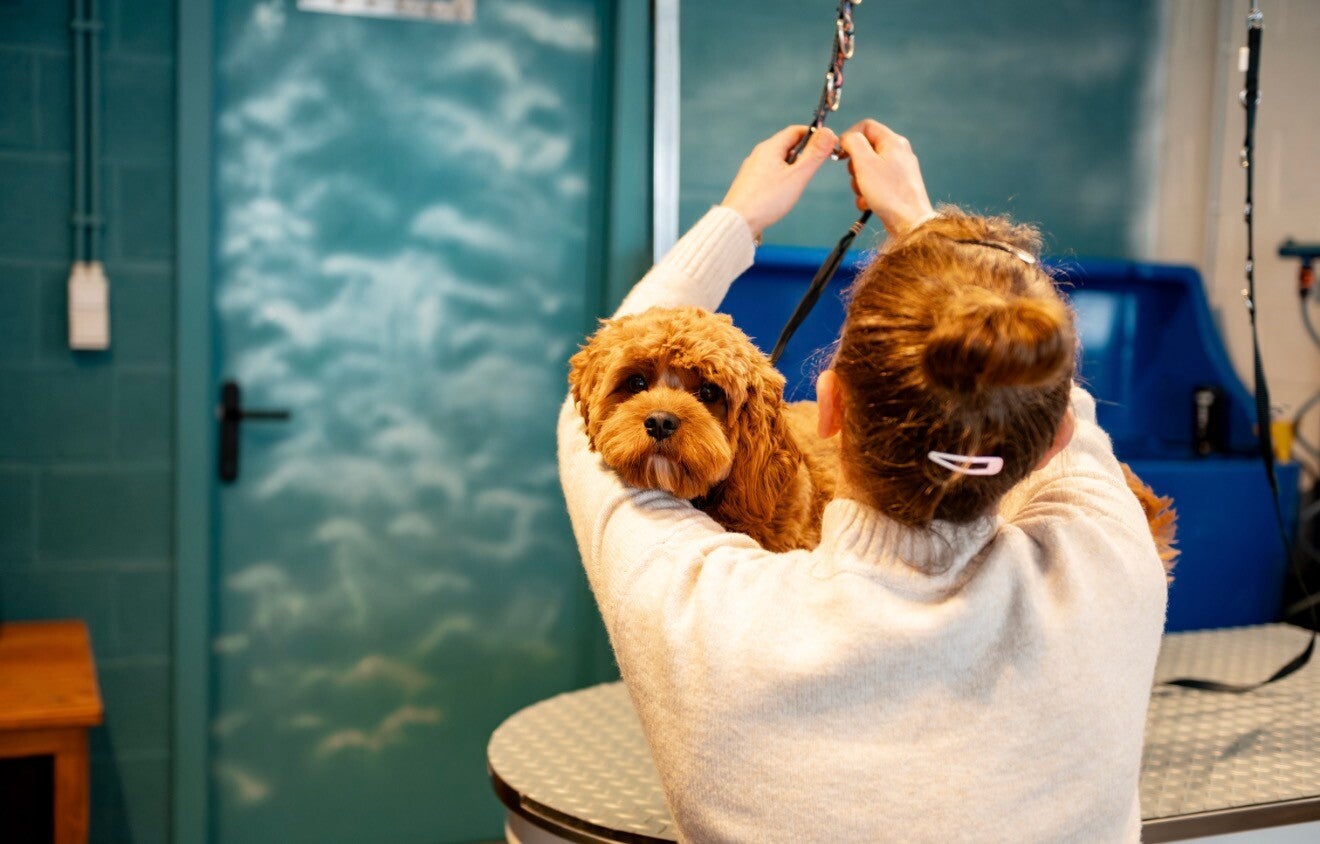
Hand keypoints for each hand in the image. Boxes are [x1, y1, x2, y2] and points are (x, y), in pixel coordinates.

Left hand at [720, 125, 838, 238]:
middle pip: (787, 145)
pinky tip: (783, 192)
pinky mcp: (749, 182)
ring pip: (779, 160)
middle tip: (815, 166)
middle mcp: (759, 154)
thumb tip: (829, 133)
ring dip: (793, 166)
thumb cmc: (766, 201)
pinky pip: (770, 172)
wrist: (738, 222)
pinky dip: (782, 177)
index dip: (814, 135)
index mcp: (770, 147)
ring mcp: (752, 168)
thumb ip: (814, 155)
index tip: (826, 145)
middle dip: (805, 153)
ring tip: (799, 183)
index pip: (796, 131)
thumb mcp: (797, 176)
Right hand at [838, 119, 934, 236]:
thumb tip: (847, 137)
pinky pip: (875, 184)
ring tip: (865, 194)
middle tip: (857, 177)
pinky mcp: (897, 186)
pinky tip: (870, 204)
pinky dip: (868, 193)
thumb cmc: (889, 193)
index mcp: (893, 141)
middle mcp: (898, 152)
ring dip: (860, 183)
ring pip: (868, 168)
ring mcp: (899, 170)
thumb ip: (853, 143)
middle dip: (855, 165)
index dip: (849, 137)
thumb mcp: (865, 163)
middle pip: (865, 149)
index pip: (866, 126)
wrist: (910, 222)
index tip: (840, 153)